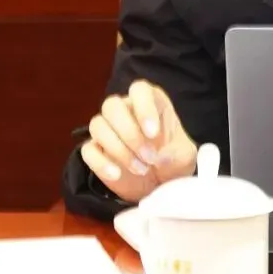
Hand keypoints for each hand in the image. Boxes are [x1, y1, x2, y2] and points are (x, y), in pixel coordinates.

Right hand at [80, 79, 196, 202]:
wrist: (160, 184)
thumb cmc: (174, 160)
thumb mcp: (185, 156)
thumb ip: (176, 152)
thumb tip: (160, 156)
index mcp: (150, 101)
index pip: (139, 89)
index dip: (144, 108)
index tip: (154, 134)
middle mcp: (126, 110)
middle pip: (112, 105)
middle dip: (130, 133)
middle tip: (149, 157)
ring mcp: (108, 129)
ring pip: (98, 126)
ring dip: (118, 150)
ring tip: (141, 169)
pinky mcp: (96, 151)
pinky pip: (88, 150)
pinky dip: (101, 163)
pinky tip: (117, 175)